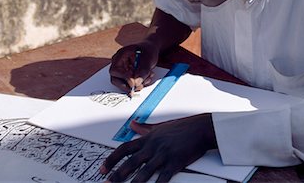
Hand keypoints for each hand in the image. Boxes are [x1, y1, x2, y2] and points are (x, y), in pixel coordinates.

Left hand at [100, 113, 217, 181]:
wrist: (200, 128)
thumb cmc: (182, 127)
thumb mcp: (160, 126)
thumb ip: (144, 128)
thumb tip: (132, 125)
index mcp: (148, 138)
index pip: (124, 149)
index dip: (112, 159)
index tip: (103, 168)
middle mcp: (153, 146)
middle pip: (130, 162)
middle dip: (117, 174)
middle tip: (107, 182)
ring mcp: (163, 154)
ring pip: (143, 172)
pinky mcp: (175, 162)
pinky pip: (163, 178)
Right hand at [109, 41, 158, 93]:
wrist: (150, 51)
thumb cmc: (147, 51)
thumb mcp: (148, 59)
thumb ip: (142, 71)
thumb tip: (136, 83)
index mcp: (120, 56)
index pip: (115, 70)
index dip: (124, 78)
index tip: (134, 83)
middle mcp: (118, 64)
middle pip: (115, 79)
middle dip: (128, 85)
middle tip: (140, 86)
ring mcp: (121, 71)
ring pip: (122, 84)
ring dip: (135, 85)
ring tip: (147, 78)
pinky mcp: (126, 77)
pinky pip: (129, 85)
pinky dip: (138, 84)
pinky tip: (146, 78)